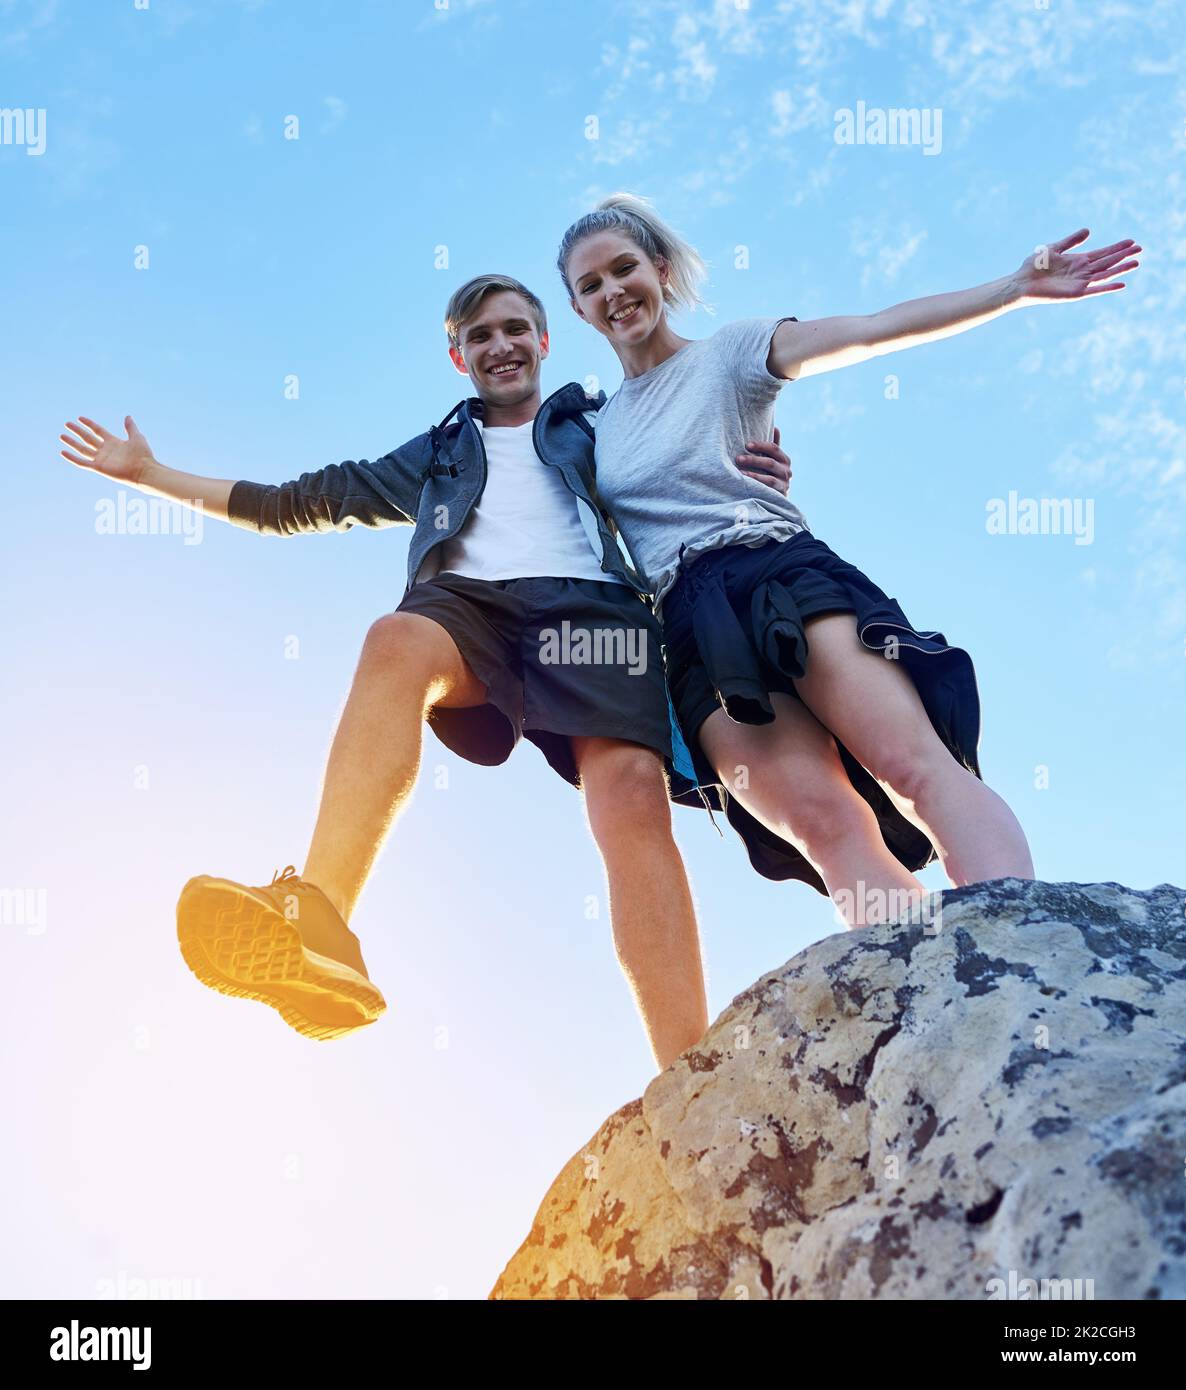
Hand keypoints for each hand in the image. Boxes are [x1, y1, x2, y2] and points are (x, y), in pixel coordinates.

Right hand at [60, 415, 155, 484]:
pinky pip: (82, 462)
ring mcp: (101, 459)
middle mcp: (106, 450)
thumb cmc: (143, 455)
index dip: (89, 424)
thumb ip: (130, 427)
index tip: (80, 418)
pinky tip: (63, 452)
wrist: (144, 470)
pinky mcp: (99, 467)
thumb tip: (128, 416)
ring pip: (83, 449)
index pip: (98, 430)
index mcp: (113, 442)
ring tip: (62, 435)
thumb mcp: (136, 437)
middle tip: (67, 424)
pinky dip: (72, 458)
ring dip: (72, 443)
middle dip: (77, 431)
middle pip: (88, 438)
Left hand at [735, 425, 791, 494]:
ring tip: (740, 472)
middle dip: (753, 460)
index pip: (774, 448)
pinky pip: (767, 490)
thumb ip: (772, 447)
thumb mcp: (772, 460)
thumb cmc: (770, 475)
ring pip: (769, 478)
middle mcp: (787, 471)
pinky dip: (757, 486)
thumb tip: (776, 427)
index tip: (747, 445)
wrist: (775, 498)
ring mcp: (784, 485)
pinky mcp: (780, 496)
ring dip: (753, 474)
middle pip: (770, 463)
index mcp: (784, 459)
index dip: (761, 446)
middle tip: (738, 458)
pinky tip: (746, 483)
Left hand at [1013, 229, 1140, 303]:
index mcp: (1078, 261)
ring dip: (1121, 269)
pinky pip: (1095, 290)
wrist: (1021, 282)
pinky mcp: (1075, 294)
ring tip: (1136, 262)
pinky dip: (1108, 287)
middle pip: (1108, 263)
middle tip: (1140, 249)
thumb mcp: (1054, 248)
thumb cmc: (1033, 266)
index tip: (1132, 241)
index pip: (1103, 253)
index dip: (1117, 247)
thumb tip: (1089, 230)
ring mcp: (1080, 283)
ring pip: (1105, 275)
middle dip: (1123, 256)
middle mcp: (1082, 272)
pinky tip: (1122, 284)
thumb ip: (1071, 241)